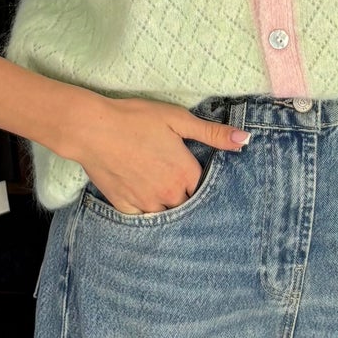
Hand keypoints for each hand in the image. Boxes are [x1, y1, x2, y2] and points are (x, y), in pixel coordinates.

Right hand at [62, 93, 247, 214]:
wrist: (92, 129)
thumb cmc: (136, 119)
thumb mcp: (178, 119)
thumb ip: (213, 134)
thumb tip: (245, 140)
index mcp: (186, 174)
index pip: (203, 187)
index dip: (197, 177)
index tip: (188, 168)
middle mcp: (170, 194)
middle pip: (186, 203)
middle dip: (183, 193)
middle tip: (170, 175)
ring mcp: (147, 204)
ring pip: (166, 213)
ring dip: (166, 203)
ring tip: (156, 184)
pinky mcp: (125, 207)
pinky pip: (142, 218)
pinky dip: (145, 210)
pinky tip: (141, 195)